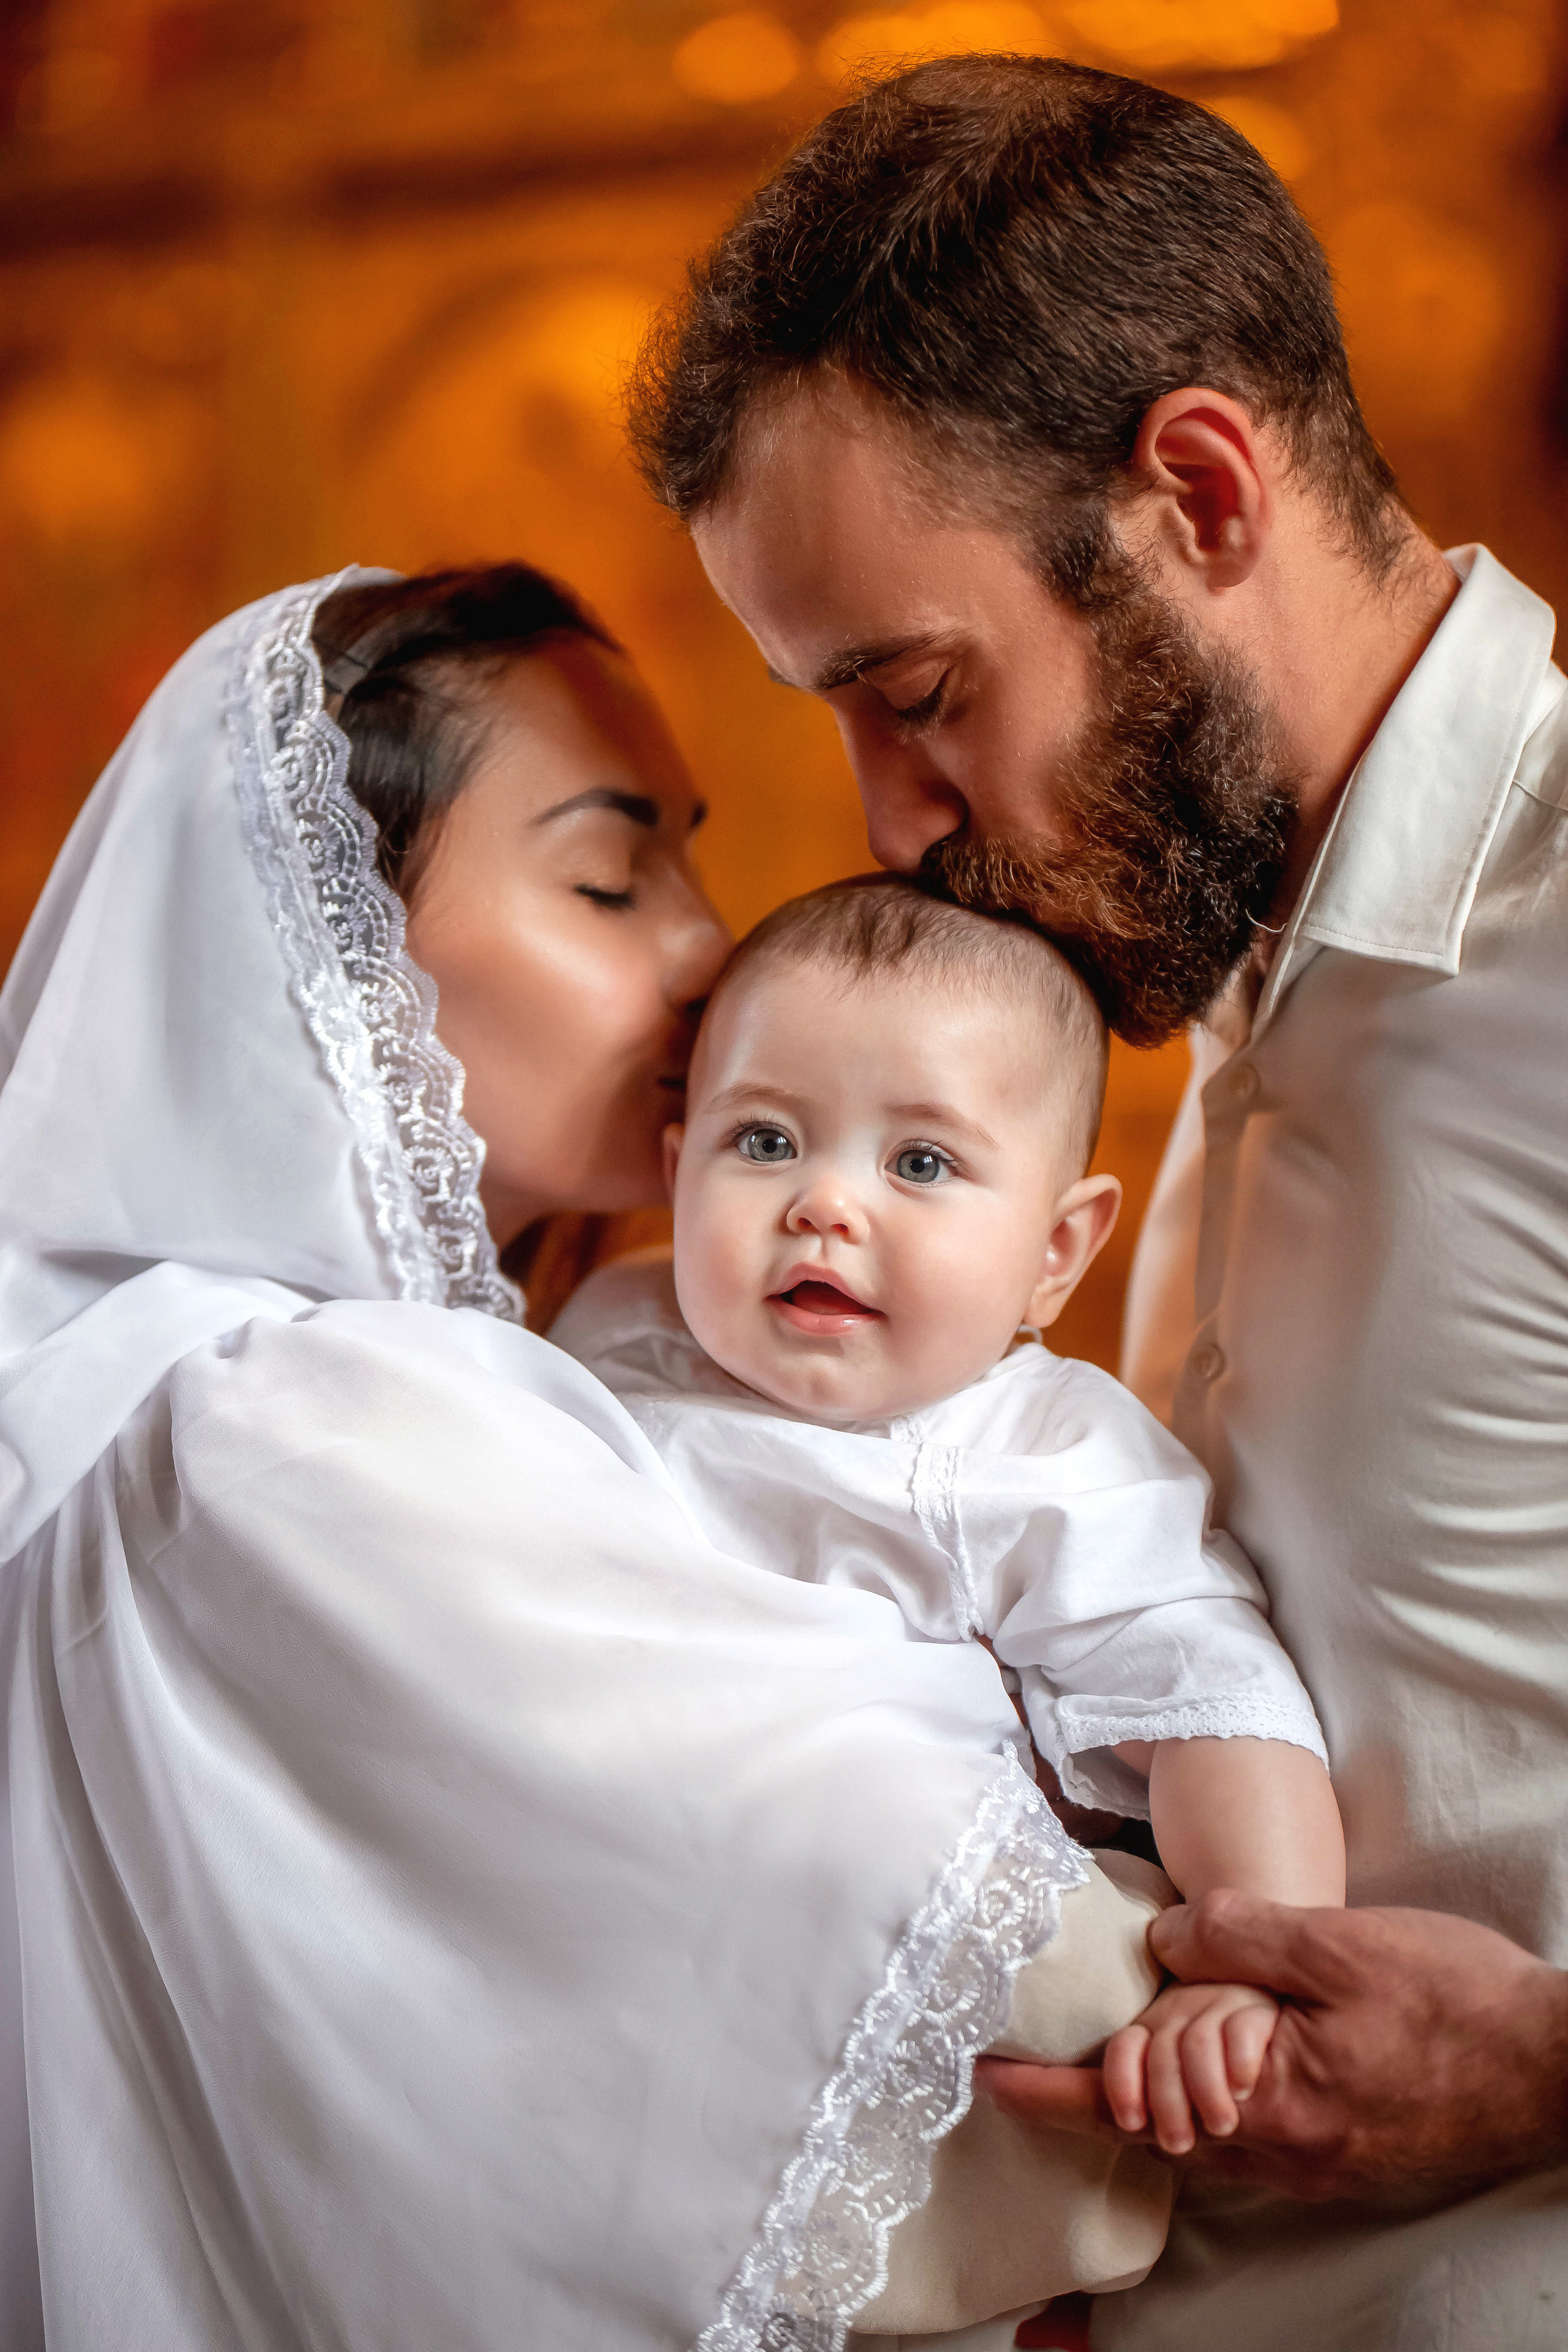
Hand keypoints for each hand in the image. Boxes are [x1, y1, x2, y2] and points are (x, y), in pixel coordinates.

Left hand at [978, 1892, 1567, 2203]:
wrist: (1559, 2065)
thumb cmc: (1459, 2001)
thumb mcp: (1341, 1945)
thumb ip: (1243, 1938)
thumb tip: (1164, 1941)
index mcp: (1271, 2104)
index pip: (1132, 2106)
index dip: (1053, 2094)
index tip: (986, 2079)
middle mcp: (1285, 2153)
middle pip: (1158, 2131)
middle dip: (1099, 2093)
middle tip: (1040, 2055)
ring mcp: (1317, 2163)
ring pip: (1203, 2135)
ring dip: (1154, 2095)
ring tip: (1116, 2050)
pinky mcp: (1345, 2154)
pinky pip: (1249, 2134)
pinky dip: (1206, 2101)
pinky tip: (1206, 2059)